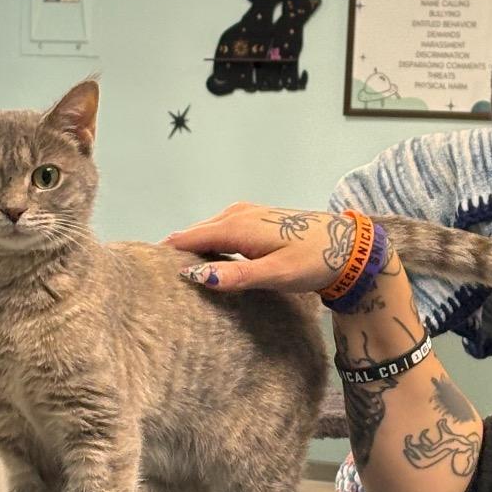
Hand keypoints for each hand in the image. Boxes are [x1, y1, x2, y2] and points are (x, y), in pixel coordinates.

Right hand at [163, 202, 354, 292]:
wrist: (348, 245)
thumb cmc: (314, 261)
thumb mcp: (276, 275)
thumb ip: (237, 276)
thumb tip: (196, 277)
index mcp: (237, 226)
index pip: (189, 239)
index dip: (166, 253)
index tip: (143, 270)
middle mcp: (236, 215)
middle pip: (194, 233)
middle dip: (175, 251)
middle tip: (152, 277)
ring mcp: (245, 214)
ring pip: (206, 232)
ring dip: (191, 248)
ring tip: (173, 272)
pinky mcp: (253, 219)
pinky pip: (219, 230)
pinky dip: (207, 244)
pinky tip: (205, 261)